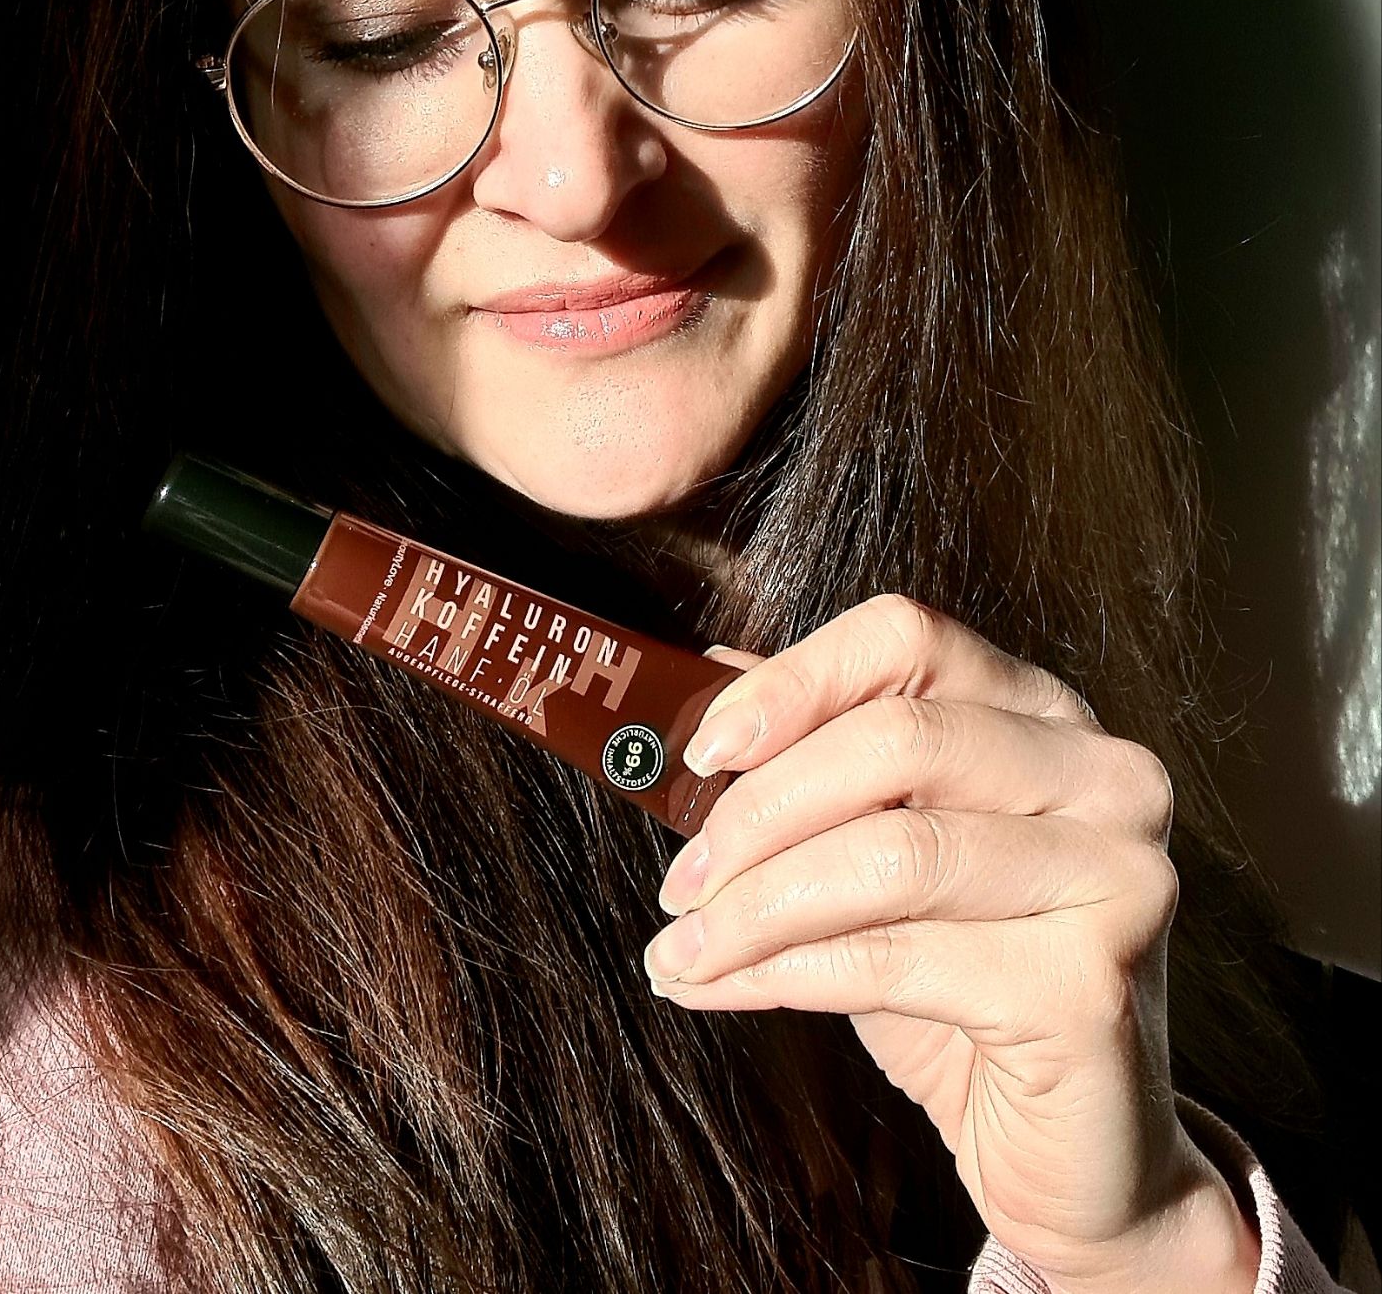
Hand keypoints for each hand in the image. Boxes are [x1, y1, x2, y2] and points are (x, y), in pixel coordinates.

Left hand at [643, 595, 1260, 1292]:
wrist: (1078, 1154)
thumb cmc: (967, 987)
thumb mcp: (883, 853)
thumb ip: (818, 757)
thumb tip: (708, 672)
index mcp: (1047, 715)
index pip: (909, 639)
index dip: (794, 682)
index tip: (704, 750)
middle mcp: (1105, 776)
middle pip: (895, 739)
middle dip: (757, 813)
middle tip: (678, 883)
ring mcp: (1116, 877)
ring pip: (891, 853)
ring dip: (755, 907)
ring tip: (683, 948)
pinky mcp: (1092, 987)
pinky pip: (899, 960)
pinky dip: (785, 974)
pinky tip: (728, 989)